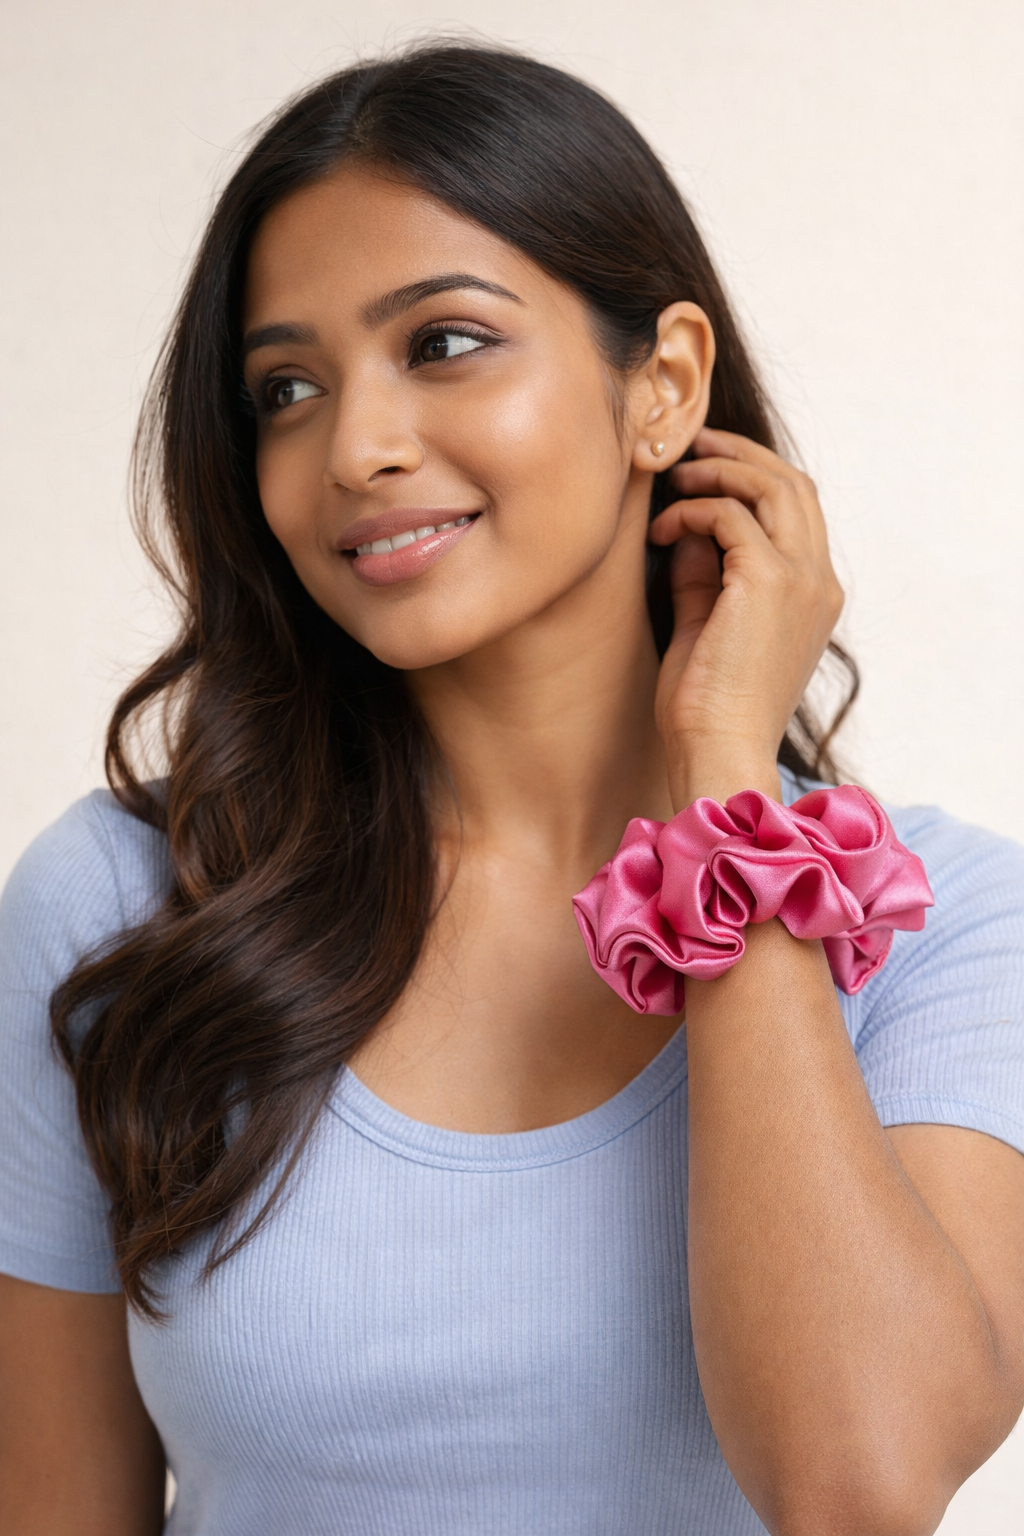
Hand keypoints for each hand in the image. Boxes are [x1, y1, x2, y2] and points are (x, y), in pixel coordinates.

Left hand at [648, 426, 842, 809]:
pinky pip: (731, 514)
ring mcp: (802, 579)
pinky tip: (661, 532)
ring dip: (718, 470)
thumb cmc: (705, 709)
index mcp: (815, 596)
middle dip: (739, 454)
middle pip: (793, 483)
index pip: (798, 509)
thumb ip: (703, 577)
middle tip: (689, 446)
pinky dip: (694, 510)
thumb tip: (687, 529)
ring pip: (772, 485)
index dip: (753, 476)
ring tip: (674, 478)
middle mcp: (820, 582)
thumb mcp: (706, 628)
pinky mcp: (769, 582)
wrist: (717, 752)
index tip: (703, 469)